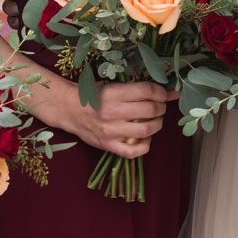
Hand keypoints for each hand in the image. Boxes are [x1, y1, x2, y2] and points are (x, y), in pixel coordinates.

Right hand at [44, 79, 171, 158]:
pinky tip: (145, 138)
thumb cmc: (94, 96)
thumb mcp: (112, 86)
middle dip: (161, 107)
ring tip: (155, 120)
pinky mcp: (108, 145)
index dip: (161, 92)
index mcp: (113, 93)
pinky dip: (145, 145)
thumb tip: (167, 91)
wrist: (70, 110)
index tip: (164, 94)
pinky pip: (134, 151)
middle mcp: (112, 112)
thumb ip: (136, 88)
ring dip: (157, 124)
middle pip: (150, 109)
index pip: (147, 90)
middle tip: (160, 107)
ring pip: (146, 130)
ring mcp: (110, 131)